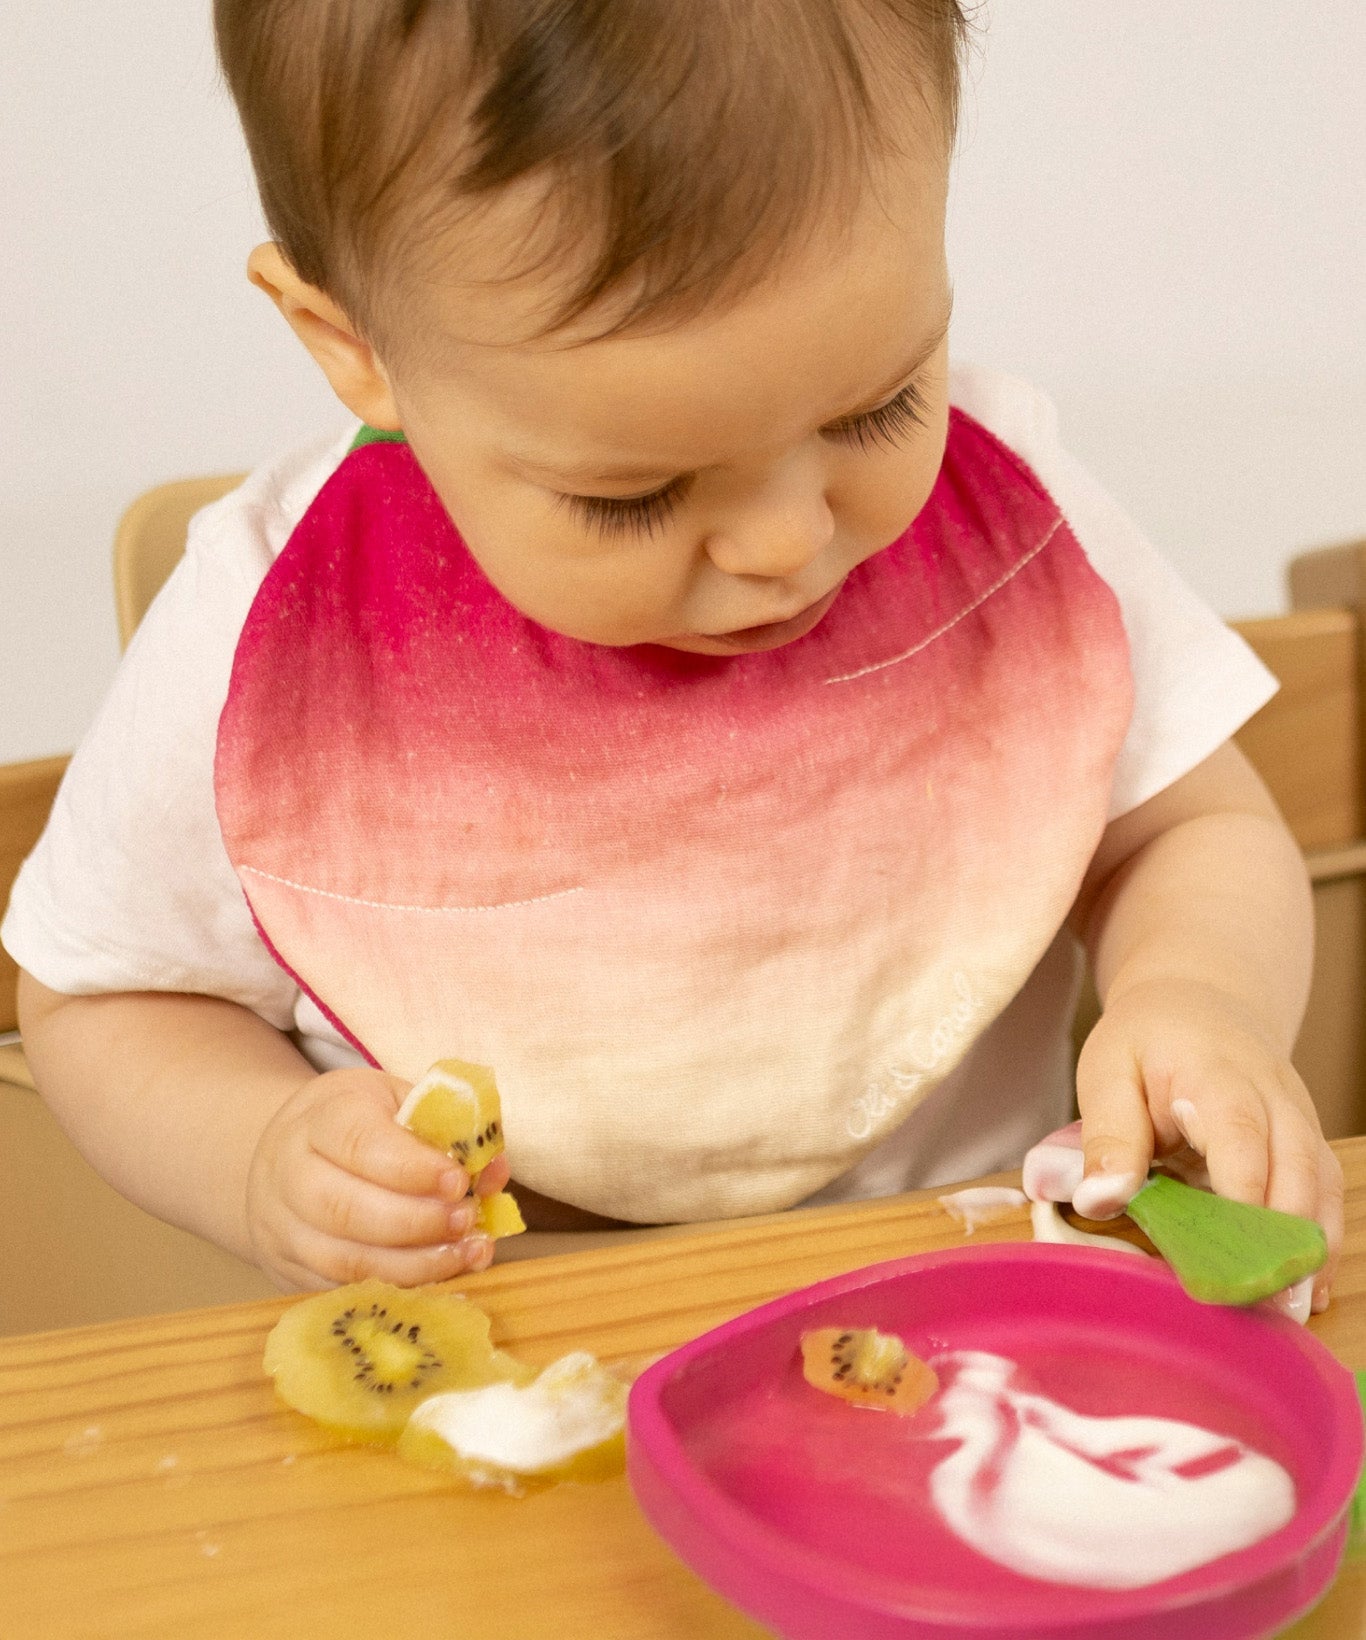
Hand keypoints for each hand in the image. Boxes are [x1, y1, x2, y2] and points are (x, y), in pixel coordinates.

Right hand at [246, 1065, 512, 1291]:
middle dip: (417, 1222)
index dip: (412, 1168)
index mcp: (321, 1118)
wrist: (289, 1152)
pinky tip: (441, 1276)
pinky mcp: (293, 1271)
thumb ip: (449, 1130)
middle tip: (467, 1220)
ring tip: (465, 1251)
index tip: (457, 1180)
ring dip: (415, 1265)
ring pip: (345, 1261)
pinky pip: (345, 1290)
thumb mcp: (400, 1102)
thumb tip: (494, 1171)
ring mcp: (286, 1229)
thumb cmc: (361, 1122)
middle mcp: (292, 1174)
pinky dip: (399, 1289)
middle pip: (345, 1210)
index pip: (359, 1143)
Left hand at [1075, 977, 1342, 1313]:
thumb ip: (1107, 1134)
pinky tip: (1306, 1291)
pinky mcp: (1308, 1145)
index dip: (1241, 1200)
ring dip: (1309, 1251)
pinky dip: (1320, 1244)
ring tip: (1287, 1313)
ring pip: (1323, 1189)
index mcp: (1219, 1077)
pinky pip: (1327, 1196)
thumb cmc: (1147, 1041)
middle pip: (1297, 1172)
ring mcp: (1300, 1123)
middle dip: (1282, 1241)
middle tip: (1260, 1305)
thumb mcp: (1108, 1071)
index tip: (1227, 1258)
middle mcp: (1275, 1100)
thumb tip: (1099, 1200)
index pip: (1242, 1139)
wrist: (1201, 1002)